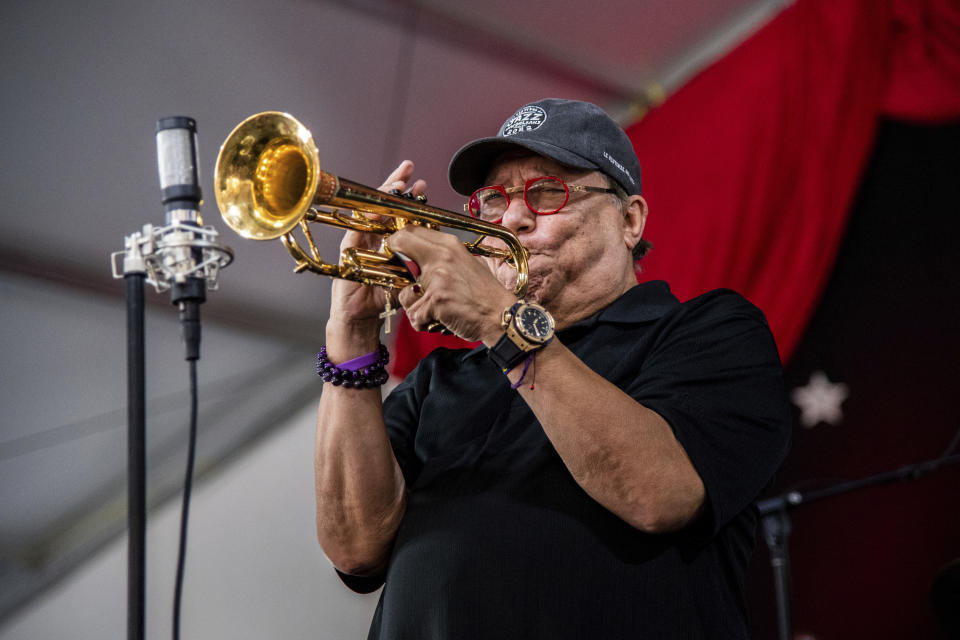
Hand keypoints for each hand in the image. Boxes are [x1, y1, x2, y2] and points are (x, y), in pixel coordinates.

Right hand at [326, 162, 426, 352]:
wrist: (362, 318)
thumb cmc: (384, 298)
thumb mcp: (408, 275)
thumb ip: (419, 260)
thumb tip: (438, 244)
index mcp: (389, 240)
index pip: (400, 213)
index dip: (410, 198)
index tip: (423, 185)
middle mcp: (373, 235)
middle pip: (384, 204)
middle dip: (396, 185)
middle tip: (409, 169)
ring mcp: (360, 240)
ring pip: (370, 210)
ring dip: (383, 195)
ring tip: (397, 182)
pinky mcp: (348, 249)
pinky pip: (357, 228)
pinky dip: (367, 216)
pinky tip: (378, 207)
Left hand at [391, 225, 515, 344]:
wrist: (501, 316)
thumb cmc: (484, 295)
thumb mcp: (466, 263)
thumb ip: (441, 257)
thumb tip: (415, 257)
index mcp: (450, 244)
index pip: (410, 230)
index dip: (398, 242)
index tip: (398, 254)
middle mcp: (442, 255)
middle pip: (399, 247)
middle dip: (398, 269)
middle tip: (410, 286)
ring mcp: (438, 278)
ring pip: (403, 292)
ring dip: (414, 306)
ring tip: (433, 310)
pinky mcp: (436, 300)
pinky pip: (414, 315)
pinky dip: (424, 323)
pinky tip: (439, 321)